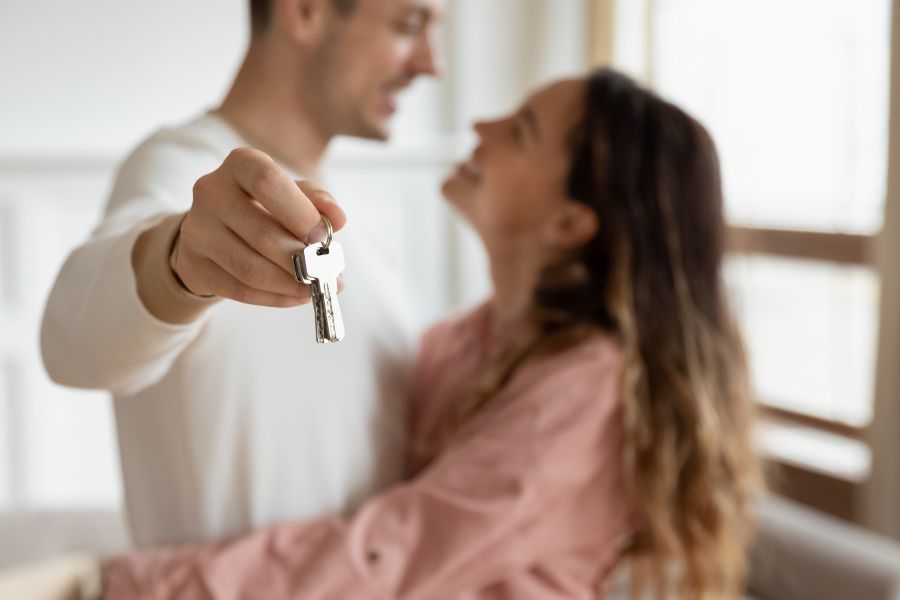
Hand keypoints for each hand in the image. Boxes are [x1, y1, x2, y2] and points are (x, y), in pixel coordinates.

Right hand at [171, 148, 345, 306]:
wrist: (216, 229)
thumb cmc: (264, 207)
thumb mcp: (292, 194)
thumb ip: (317, 201)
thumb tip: (338, 219)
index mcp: (240, 164)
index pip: (268, 182)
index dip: (300, 213)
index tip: (322, 237)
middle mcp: (211, 191)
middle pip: (262, 234)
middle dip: (301, 260)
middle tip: (326, 274)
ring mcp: (197, 229)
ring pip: (250, 268)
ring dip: (290, 284)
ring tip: (315, 288)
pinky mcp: (193, 263)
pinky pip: (239, 289)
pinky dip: (275, 297)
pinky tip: (296, 296)